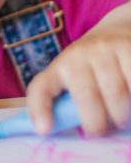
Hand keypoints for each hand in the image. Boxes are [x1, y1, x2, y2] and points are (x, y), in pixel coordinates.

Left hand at [26, 19, 130, 135]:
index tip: (44, 130)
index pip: (41, 87)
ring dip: (122, 114)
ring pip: (116, 92)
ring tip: (123, 120)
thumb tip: (61, 132)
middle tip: (101, 131)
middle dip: (95, 122)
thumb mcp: (75, 79)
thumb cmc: (93, 67)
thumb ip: (69, 103)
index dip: (39, 109)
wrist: (118, 30)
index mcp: (59, 68)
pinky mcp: (129, 49)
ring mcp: (104, 50)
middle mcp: (78, 55)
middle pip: (85, 94)